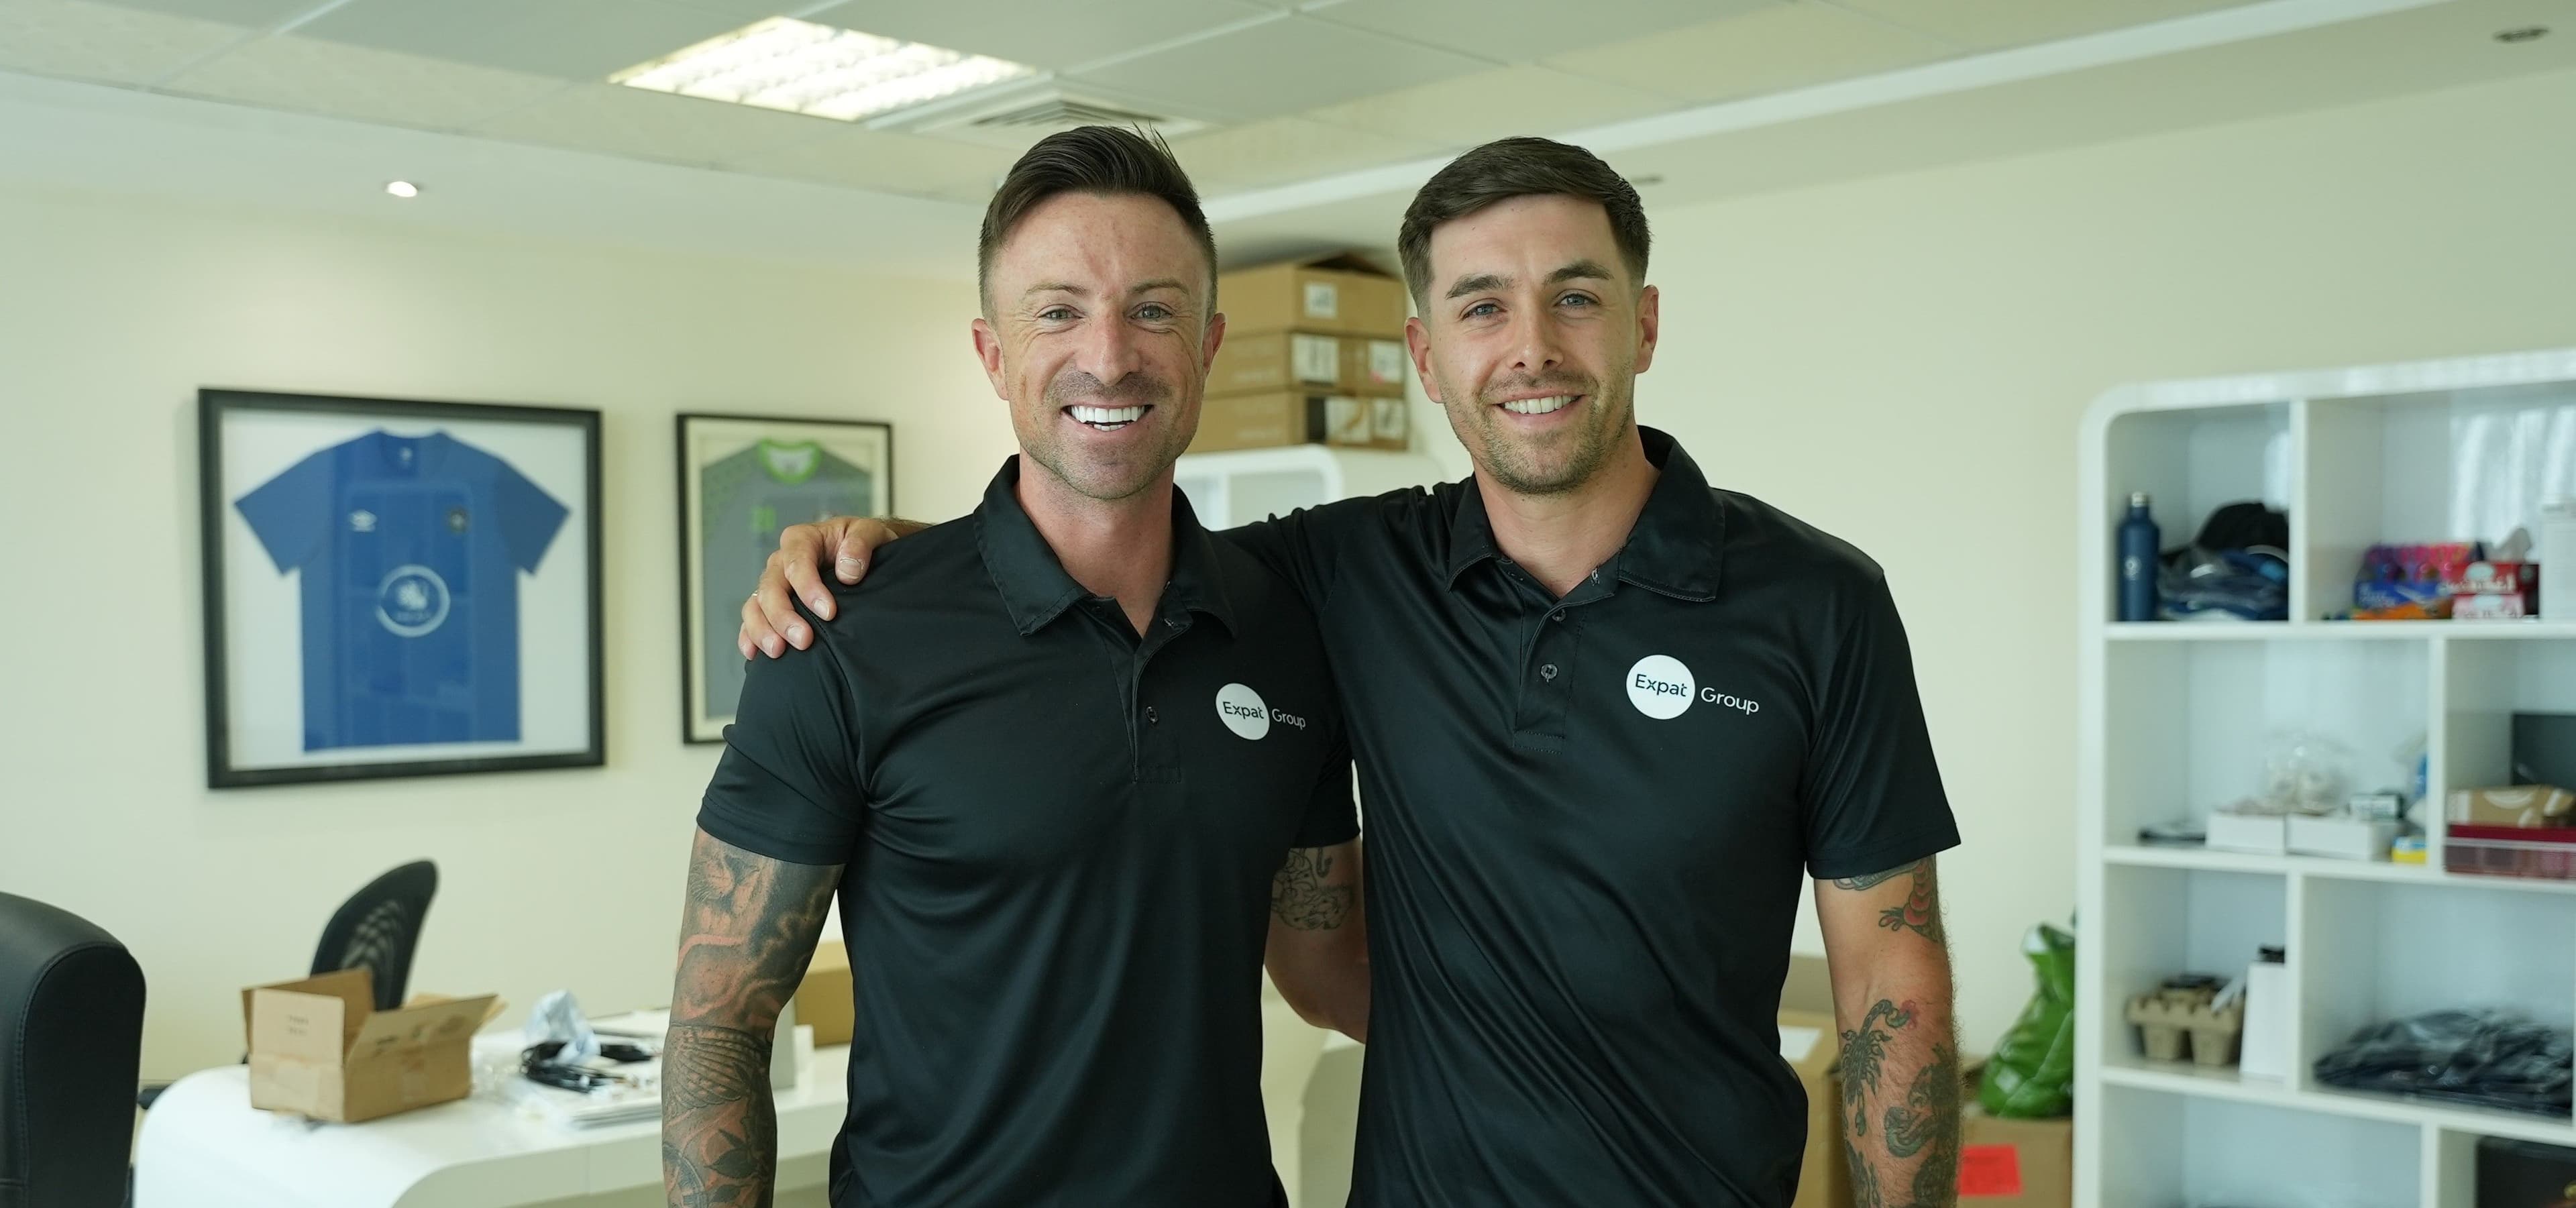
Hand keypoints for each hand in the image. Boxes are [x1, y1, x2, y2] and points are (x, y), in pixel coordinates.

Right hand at [738, 516, 904, 658]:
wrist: (863, 554)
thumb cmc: (863, 544)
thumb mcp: (871, 533)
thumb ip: (861, 544)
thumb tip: (847, 572)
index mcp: (803, 539)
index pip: (797, 562)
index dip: (809, 589)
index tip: (829, 613)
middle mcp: (782, 561)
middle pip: (771, 588)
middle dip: (784, 616)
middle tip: (804, 640)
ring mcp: (774, 583)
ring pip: (756, 605)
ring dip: (763, 629)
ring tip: (777, 651)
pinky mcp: (772, 604)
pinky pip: (753, 618)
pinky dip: (750, 635)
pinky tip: (753, 653)